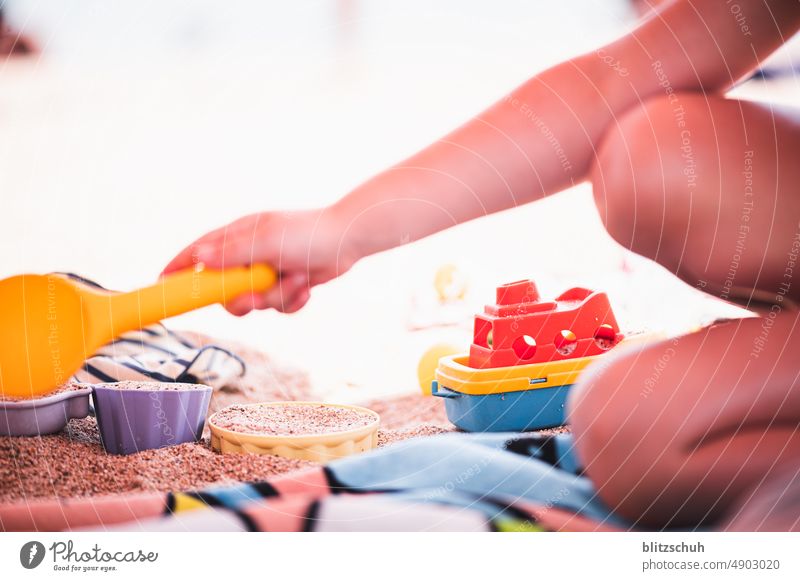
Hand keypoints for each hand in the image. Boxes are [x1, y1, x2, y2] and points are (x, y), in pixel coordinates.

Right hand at [162, 208, 360, 314]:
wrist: (349, 240)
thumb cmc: (307, 232)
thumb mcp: (266, 240)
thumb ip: (231, 252)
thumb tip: (197, 259)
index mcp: (238, 236)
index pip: (197, 252)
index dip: (177, 268)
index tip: (160, 285)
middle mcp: (248, 254)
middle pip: (223, 290)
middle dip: (242, 298)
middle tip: (256, 295)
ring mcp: (266, 271)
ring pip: (253, 302)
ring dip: (276, 297)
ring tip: (296, 279)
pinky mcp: (285, 285)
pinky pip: (277, 306)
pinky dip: (292, 300)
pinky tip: (306, 285)